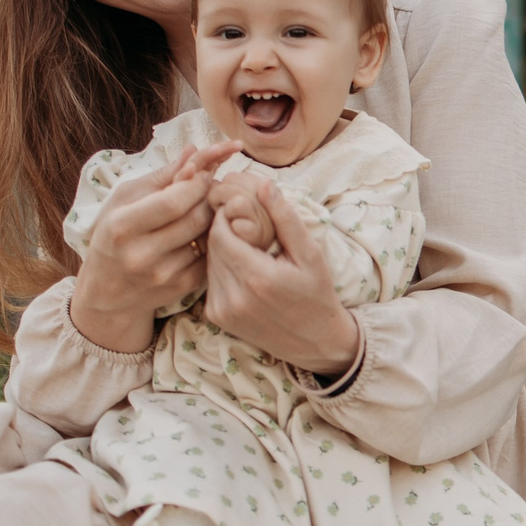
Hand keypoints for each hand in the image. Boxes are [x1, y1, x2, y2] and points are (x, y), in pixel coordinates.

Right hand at [67, 140, 243, 352]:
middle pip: (196, 218)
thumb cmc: (112, 236)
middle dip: (209, 196)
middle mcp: (142, 255)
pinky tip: (203, 231)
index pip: (173, 201)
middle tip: (211, 185)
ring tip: (206, 204)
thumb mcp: (123, 200)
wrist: (106, 292)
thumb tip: (195, 151)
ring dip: (214, 216)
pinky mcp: (181, 288)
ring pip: (207, 237)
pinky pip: (210, 255)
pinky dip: (212, 239)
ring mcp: (164, 275)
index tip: (203, 173)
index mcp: (123, 227)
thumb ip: (161, 176)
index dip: (196, 183)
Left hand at [200, 179, 361, 376]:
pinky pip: (210, 281)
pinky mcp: (217, 318)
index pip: (221, 233)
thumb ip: (285, 219)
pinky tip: (243, 268)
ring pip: (208, 263)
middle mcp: (234, 297)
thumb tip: (264, 185)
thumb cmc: (317, 293)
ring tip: (246, 245)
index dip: (227, 216)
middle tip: (243, 223)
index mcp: (258, 278)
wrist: (316, 340)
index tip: (243, 210)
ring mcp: (223, 310)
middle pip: (212, 247)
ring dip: (221, 249)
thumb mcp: (310, 254)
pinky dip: (222, 269)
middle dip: (223, 229)